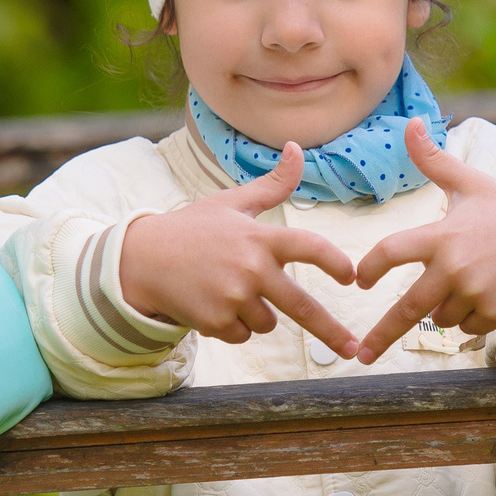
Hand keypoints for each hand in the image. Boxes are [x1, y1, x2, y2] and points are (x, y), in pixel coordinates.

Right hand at [117, 143, 361, 354]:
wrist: (142, 258)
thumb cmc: (193, 229)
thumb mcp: (232, 203)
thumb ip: (272, 184)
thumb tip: (298, 148)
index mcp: (260, 238)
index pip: (309, 247)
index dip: (335, 262)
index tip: (353, 277)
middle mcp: (251, 268)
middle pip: (301, 306)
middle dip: (331, 331)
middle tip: (352, 348)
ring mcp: (233, 298)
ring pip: (268, 322)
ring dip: (256, 314)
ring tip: (227, 290)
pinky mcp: (216, 321)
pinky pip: (242, 334)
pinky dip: (232, 326)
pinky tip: (211, 303)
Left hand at [350, 120, 495, 363]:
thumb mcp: (470, 184)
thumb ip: (434, 161)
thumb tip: (410, 123)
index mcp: (442, 235)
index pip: (391, 252)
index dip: (370, 268)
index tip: (359, 282)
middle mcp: (455, 267)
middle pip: (408, 308)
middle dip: (382, 334)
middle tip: (360, 352)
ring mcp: (476, 293)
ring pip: (440, 319)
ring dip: (443, 309)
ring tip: (469, 282)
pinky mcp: (495, 314)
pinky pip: (465, 329)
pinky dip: (469, 319)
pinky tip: (487, 295)